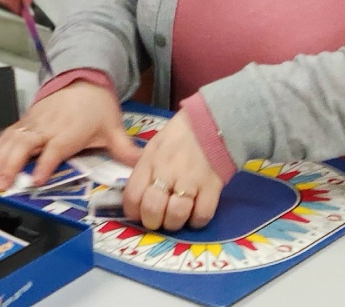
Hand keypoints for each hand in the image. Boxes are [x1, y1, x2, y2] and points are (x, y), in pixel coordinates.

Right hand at [0, 80, 141, 189]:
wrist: (84, 78)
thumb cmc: (97, 106)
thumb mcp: (113, 127)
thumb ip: (124, 149)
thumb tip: (141, 164)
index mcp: (69, 131)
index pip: (55, 149)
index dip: (44, 165)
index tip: (36, 181)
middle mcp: (48, 126)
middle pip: (25, 145)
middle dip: (12, 165)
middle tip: (2, 185)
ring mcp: (34, 123)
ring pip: (12, 140)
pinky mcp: (25, 121)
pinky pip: (6, 135)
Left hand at [123, 111, 222, 230]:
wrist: (212, 122)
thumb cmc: (179, 136)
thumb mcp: (153, 147)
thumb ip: (143, 170)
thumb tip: (135, 196)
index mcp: (150, 161)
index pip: (132, 196)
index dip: (133, 212)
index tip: (139, 214)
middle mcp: (167, 172)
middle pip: (152, 209)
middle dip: (152, 221)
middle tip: (158, 219)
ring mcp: (190, 180)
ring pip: (176, 215)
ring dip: (174, 223)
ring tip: (176, 218)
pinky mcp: (212, 186)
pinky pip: (202, 215)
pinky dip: (197, 221)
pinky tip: (195, 215)